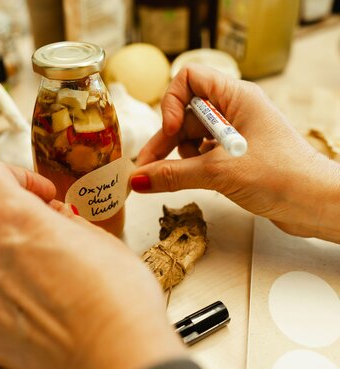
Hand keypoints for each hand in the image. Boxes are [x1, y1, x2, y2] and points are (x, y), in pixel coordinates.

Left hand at [0, 161, 184, 368]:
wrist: (115, 356)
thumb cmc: (117, 298)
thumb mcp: (101, 239)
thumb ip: (66, 219)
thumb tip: (53, 215)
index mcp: (14, 218)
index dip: (17, 177)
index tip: (39, 194)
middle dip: (23, 226)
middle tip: (54, 243)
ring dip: (12, 261)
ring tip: (49, 282)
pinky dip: (5, 294)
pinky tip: (38, 307)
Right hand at [132, 64, 339, 242]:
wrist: (314, 204)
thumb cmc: (281, 176)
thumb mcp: (218, 172)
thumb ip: (173, 175)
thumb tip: (138, 179)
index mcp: (236, 96)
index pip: (189, 79)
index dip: (172, 102)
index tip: (171, 131)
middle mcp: (234, 110)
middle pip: (186, 114)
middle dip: (165, 140)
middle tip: (146, 167)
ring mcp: (235, 133)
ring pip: (192, 137)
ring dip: (177, 156)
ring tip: (172, 177)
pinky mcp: (236, 155)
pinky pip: (203, 154)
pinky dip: (191, 166)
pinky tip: (191, 179)